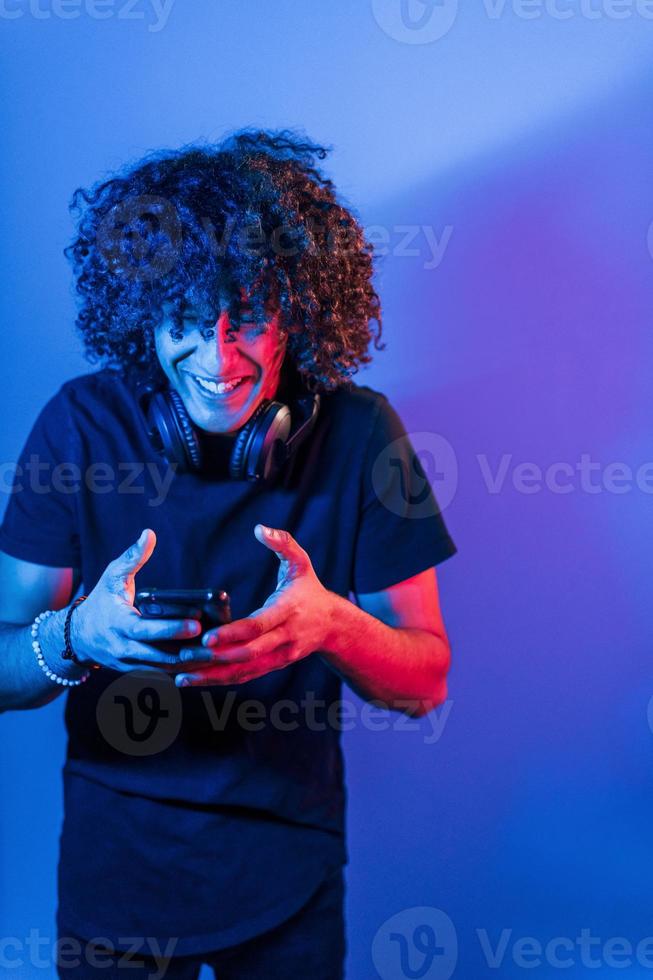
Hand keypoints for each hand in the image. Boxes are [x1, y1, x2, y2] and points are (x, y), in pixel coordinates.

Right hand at [71, 529, 203, 672]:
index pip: (147, 630)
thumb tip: (148, 534)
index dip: (172, 629)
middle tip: (215, 644)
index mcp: (119, 624)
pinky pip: (161, 675)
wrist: (79, 635)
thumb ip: (133, 557)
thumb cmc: (101, 601)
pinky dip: (181, 671)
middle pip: (160, 656)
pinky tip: (202, 664)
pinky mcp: (135, 672)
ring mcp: (129, 664)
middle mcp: (123, 648)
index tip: (197, 624)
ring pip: (163, 669)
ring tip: (215, 654)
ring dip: (189, 665)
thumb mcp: (113, 576)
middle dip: (189, 652)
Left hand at [174, 524, 334, 687]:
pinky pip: (246, 676)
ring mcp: (280, 655)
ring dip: (213, 676)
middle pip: (248, 653)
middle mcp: (284, 637)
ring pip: (244, 670)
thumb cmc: (310, 590)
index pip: (258, 626)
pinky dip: (220, 680)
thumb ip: (283, 543)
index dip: (232, 634)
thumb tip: (260, 529)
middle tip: (185, 657)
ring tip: (182, 677)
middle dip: (216, 658)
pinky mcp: (274, 665)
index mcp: (287, 611)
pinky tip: (197, 680)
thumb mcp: (301, 563)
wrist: (333, 624)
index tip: (207, 638)